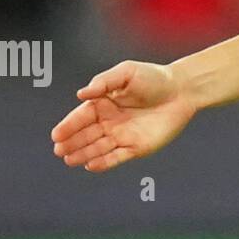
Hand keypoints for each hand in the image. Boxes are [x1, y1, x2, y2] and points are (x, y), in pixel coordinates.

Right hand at [51, 60, 197, 171]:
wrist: (182, 90)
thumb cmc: (154, 78)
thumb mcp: (127, 73)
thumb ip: (104, 82)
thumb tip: (81, 94)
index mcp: (103, 104)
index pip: (81, 117)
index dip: (68, 126)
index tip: (56, 135)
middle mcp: (109, 122)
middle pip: (86, 135)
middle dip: (72, 143)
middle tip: (59, 150)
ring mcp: (122, 136)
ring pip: (97, 148)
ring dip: (83, 154)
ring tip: (69, 159)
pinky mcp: (136, 148)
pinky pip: (116, 158)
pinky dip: (103, 163)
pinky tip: (91, 165)